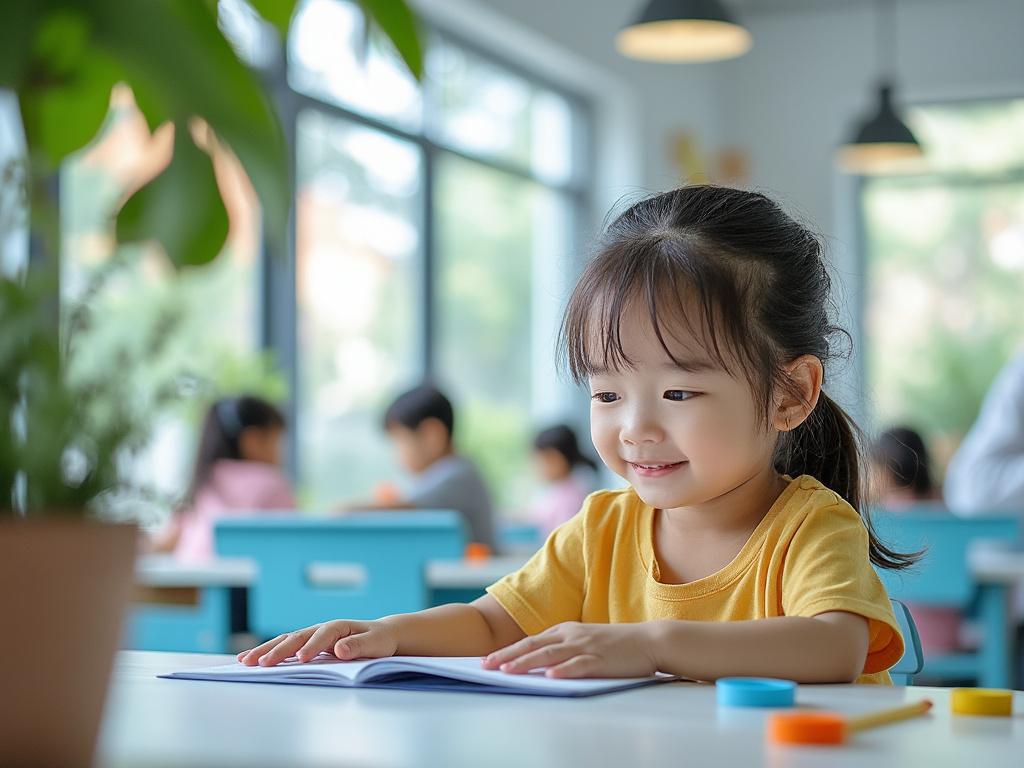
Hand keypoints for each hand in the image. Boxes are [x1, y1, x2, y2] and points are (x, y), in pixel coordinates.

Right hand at [237, 619, 398, 666]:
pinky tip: (249, 659)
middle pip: (297, 637)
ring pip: (285, 641)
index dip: (312, 647)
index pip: (323, 636)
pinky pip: (284, 648)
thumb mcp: (376, 643)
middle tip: (261, 663)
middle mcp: (321, 629)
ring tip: (245, 661)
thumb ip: (360, 646)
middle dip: (279, 650)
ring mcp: (312, 637)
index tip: (301, 659)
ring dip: (265, 650)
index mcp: (339, 627)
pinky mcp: (307, 646)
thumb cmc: (379, 640)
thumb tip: (340, 650)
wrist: (379, 635)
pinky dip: (267, 653)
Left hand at [480, 622, 658, 678]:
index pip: (530, 641)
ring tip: (507, 671)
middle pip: (534, 646)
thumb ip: (563, 649)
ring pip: (550, 655)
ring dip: (527, 663)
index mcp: (566, 630)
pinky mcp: (601, 660)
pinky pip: (579, 665)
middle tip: (486, 666)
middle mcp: (572, 636)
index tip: (487, 660)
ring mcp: (586, 647)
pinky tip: (550, 676)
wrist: (648, 640)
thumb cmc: (615, 645)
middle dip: (508, 656)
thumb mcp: (584, 641)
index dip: (508, 650)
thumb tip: (539, 665)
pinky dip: (564, 670)